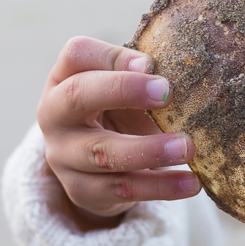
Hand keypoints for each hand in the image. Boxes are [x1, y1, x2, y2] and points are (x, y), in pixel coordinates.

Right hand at [37, 37, 201, 227]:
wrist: (96, 170)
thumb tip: (170, 80)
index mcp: (63, 80)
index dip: (112, 57)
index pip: (76, 54)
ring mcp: (63, 156)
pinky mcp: (82, 191)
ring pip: (103, 152)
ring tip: (187, 148)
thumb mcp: (122, 90)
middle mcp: (54, 115)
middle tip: (168, 92)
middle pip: (78, 94)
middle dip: (123, 89)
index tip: (151, 65)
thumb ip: (140, 77)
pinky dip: (160, 186)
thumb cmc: (115, 114)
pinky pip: (123, 189)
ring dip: (150, 150)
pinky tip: (190, 182)